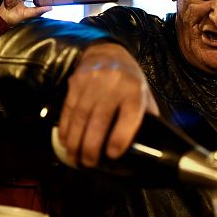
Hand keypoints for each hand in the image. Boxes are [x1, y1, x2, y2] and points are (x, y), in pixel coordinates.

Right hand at [58, 43, 158, 166]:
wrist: (108, 53)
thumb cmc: (130, 82)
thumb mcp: (144, 96)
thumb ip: (147, 120)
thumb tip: (151, 149)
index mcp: (135, 91)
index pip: (129, 115)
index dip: (120, 137)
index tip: (113, 155)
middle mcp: (113, 85)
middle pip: (99, 120)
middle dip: (91, 147)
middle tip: (89, 163)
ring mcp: (92, 83)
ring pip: (80, 117)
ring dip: (75, 142)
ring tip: (75, 158)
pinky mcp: (76, 83)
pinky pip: (68, 110)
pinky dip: (65, 129)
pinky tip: (65, 141)